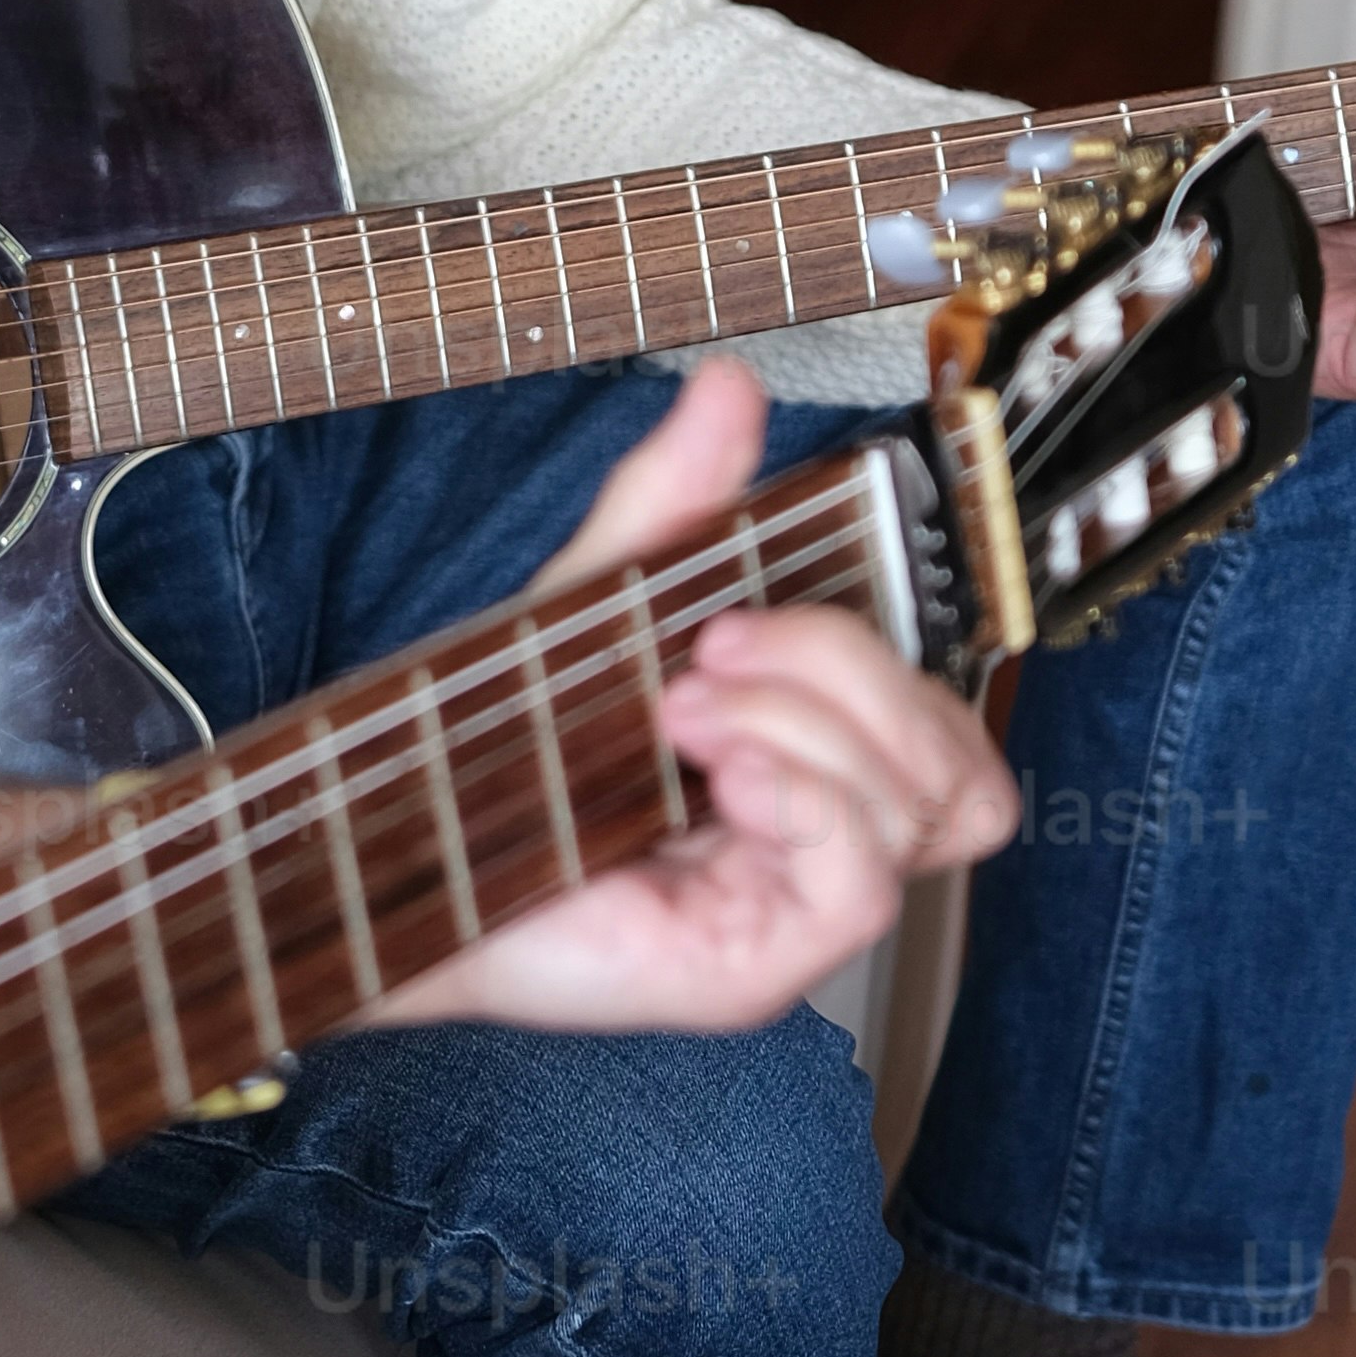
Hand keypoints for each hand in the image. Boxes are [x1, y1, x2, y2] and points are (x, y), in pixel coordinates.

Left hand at [374, 355, 1015, 1035]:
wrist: (396, 852)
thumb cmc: (501, 753)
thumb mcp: (600, 605)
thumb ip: (675, 503)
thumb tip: (728, 387)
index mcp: (810, 771)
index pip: (947, 727)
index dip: (880, 650)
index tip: (735, 610)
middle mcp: (819, 850)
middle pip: (959, 763)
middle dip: (849, 669)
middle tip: (710, 651)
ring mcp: (793, 915)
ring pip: (921, 812)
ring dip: (806, 725)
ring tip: (681, 711)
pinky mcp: (755, 970)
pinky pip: (862, 886)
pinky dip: (802, 799)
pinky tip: (718, 773)